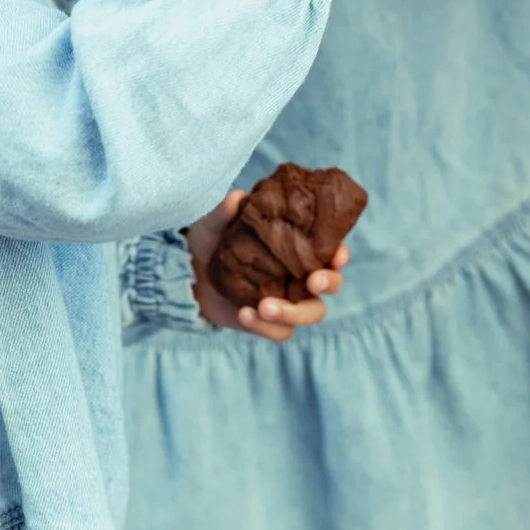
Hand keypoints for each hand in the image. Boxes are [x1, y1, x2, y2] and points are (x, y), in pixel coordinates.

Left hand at [187, 191, 348, 342]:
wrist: (189, 275)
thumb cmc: (212, 242)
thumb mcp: (214, 223)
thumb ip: (225, 212)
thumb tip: (237, 197)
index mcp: (297, 247)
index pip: (331, 249)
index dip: (340, 253)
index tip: (337, 256)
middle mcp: (300, 274)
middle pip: (332, 283)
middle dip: (329, 283)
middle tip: (312, 281)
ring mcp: (288, 300)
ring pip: (312, 313)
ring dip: (294, 313)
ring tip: (264, 306)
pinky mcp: (270, 322)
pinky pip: (281, 332)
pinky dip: (266, 327)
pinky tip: (244, 314)